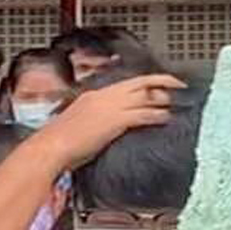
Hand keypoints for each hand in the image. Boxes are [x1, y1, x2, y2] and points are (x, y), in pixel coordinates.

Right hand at [41, 74, 184, 166]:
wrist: (51, 147)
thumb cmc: (58, 142)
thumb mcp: (77, 123)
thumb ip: (92, 121)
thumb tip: (101, 128)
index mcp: (94, 95)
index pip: (125, 84)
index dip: (144, 83)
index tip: (156, 85)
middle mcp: (104, 97)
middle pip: (140, 83)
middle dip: (162, 82)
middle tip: (179, 85)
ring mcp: (111, 107)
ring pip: (145, 96)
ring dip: (165, 99)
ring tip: (179, 103)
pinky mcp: (116, 121)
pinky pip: (143, 114)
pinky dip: (158, 115)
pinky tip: (167, 118)